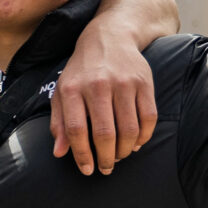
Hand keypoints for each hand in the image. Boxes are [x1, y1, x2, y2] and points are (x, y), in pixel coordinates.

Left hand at [51, 27, 156, 174]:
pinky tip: (136, 143)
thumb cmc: (82, 71)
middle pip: (104, 134)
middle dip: (106, 158)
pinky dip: (143, 136)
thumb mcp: (62, 91)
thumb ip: (59, 122)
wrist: (109, 38)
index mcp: (73, 89)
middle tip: (107, 168)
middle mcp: (97, 85)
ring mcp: (123, 83)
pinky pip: (148, 118)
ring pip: (129, 129)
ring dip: (125, 150)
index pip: (76, 130)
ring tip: (120, 156)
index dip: (81, 154)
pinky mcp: (144, 82)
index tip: (87, 169)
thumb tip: (59, 153)